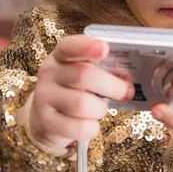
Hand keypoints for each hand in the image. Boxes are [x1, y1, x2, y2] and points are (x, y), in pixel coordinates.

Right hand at [29, 35, 134, 150]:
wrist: (45, 118)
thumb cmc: (73, 90)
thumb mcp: (80, 73)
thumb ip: (99, 69)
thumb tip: (128, 78)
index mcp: (60, 56)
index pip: (69, 46)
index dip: (87, 46)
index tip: (104, 48)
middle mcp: (49, 73)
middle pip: (83, 75)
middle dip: (112, 85)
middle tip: (128, 92)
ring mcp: (44, 97)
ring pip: (82, 104)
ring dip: (100, 109)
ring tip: (100, 109)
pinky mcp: (47, 122)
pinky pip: (79, 127)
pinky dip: (92, 127)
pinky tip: (90, 123)